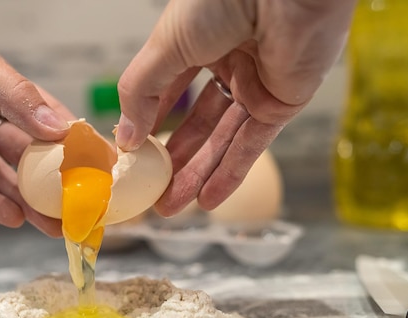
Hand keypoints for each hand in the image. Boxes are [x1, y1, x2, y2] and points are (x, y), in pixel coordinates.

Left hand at [0, 0, 72, 235]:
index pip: (41, 120)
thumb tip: (61, 128)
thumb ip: (16, 96)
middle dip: (49, 184)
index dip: (68, 144)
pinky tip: (12, 217)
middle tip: (76, 209)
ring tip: (52, 225)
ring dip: (23, 200)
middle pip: (21, 156)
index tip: (96, 168)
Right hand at [115, 0, 355, 215]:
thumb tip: (125, 138)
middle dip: (173, 161)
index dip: (150, 125)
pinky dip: (231, 174)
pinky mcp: (282, 104)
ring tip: (171, 206)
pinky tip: (208, 200)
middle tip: (152, 194)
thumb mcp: (165, 46)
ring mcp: (256, 87)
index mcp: (196, 44)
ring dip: (197, 175)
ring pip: (221, 141)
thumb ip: (141, 92)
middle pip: (196, 125)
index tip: (133, 157)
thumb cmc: (223, 0)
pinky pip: (252, 145)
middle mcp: (226, 66)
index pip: (168, 94)